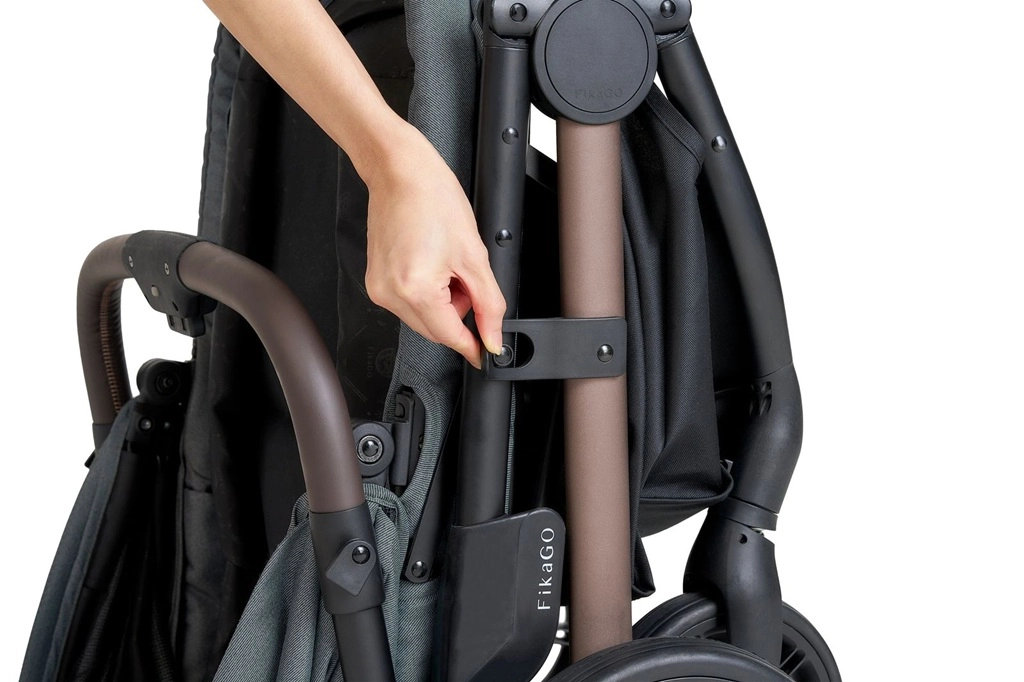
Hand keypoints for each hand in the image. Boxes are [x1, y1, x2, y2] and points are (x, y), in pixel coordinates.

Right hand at [364, 128, 505, 368]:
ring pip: (422, 316)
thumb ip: (489, 304)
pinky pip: (408, 301)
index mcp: (414, 289)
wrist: (402, 171)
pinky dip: (426, 291)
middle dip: (458, 312)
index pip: (450, 336)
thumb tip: (493, 338)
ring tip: (447, 262)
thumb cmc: (433, 199)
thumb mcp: (474, 256)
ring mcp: (378, 287)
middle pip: (435, 329)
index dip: (474, 344)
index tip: (487, 351)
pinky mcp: (375, 279)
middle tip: (467, 277)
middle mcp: (390, 293)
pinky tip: (431, 262)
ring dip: (443, 301)